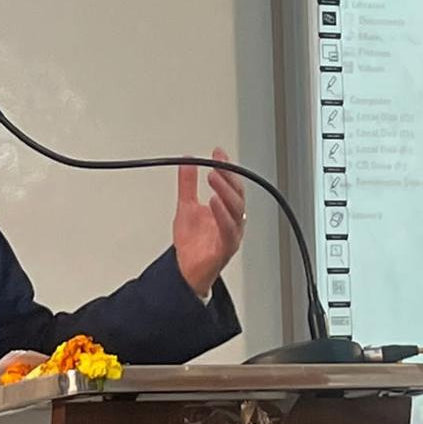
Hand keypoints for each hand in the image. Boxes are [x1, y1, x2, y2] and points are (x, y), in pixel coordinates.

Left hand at [172, 148, 246, 297]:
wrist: (185, 271)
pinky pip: (228, 230)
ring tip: (214, 177)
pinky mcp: (226, 248)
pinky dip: (222, 215)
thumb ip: (187, 185)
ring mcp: (231, 234)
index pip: (231, 184)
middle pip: (237, 194)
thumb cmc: (192, 244)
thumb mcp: (186, 206)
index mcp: (225, 210)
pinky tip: (214, 202)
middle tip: (217, 163)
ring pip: (236, 210)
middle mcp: (232, 221)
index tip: (218, 153)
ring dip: (225, 192)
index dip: (226, 168)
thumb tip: (187, 162)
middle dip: (228, 177)